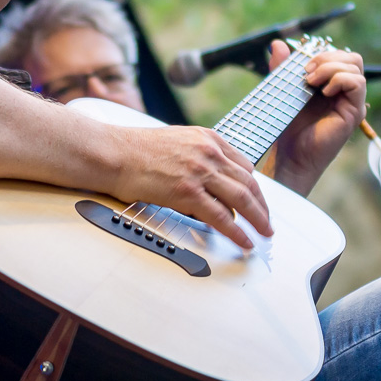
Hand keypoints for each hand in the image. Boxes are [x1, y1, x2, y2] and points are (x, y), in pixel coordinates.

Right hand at [110, 124, 271, 250]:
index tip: (258, 201)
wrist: (113, 153)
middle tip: (267, 222)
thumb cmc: (136, 151)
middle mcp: (209, 152)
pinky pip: (222, 217)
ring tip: (264, 233)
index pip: (244, 165)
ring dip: (258, 219)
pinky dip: (238, 232)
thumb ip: (198, 157)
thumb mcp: (178, 142)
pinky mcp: (188, 191)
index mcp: (208, 138)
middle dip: (262, 206)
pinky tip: (245, 241)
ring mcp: (200, 171)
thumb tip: (210, 186)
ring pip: (242, 199)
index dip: (254, 187)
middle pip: (249, 182)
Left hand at [262, 39, 365, 195]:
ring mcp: (352, 102)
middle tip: (307, 72)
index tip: (301, 65)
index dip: (322, 53)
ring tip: (310, 83)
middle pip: (352, 58)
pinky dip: (339, 79)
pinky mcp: (354, 112)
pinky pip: (358, 82)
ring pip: (355, 67)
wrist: (289, 155)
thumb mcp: (283, 90)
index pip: (340, 56)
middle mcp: (345, 93)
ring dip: (330, 68)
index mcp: (332, 85)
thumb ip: (283, 68)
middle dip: (327, 57)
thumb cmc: (287, 126)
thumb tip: (277, 43)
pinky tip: (323, 91)